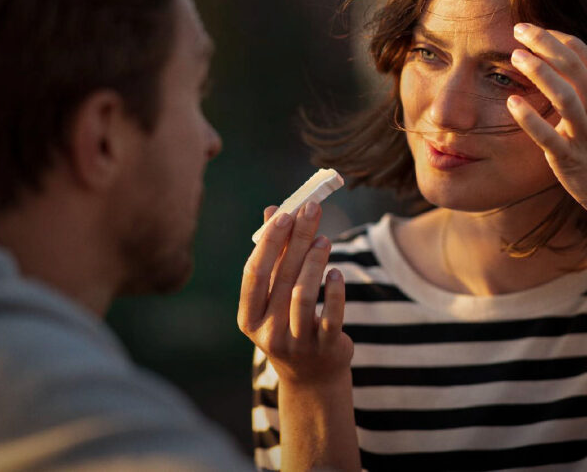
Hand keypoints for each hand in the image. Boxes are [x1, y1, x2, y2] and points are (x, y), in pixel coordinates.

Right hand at [237, 201, 352, 385]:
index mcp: (249, 316)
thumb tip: (272, 210)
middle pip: (282, 277)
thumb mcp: (275, 295)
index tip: (285, 213)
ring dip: (315, 262)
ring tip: (325, 239)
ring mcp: (295, 342)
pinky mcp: (324, 348)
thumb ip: (274, 254)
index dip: (269, 241)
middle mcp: (267, 332)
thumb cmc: (288, 322)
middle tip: (312, 210)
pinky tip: (337, 273)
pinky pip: (331, 316)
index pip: (255, 272)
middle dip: (298, 239)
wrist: (312, 375)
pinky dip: (334, 292)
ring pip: (303, 295)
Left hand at [506, 23, 586, 230]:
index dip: (557, 37)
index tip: (537, 30)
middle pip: (572, 66)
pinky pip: (547, 136)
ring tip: (515, 56)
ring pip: (562, 95)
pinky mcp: (571, 160)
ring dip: (538, 72)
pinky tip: (512, 102)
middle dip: (543, 43)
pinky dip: (529, 119)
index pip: (584, 54)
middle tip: (518, 28)